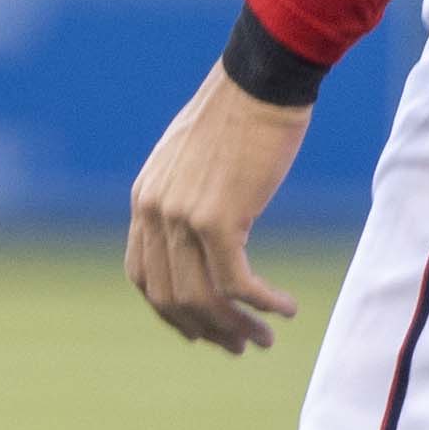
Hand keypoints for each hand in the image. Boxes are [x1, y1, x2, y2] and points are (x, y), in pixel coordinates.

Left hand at [125, 63, 313, 354]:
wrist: (261, 82)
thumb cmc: (240, 116)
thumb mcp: (195, 161)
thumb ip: (188, 198)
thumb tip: (207, 235)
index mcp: (144, 199)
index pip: (143, 276)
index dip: (170, 312)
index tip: (202, 329)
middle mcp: (153, 212)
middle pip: (169, 297)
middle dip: (206, 330)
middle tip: (240, 347)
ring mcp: (180, 217)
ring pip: (202, 297)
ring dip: (235, 326)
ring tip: (264, 340)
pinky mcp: (217, 219)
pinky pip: (235, 283)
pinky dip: (261, 303)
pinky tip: (285, 308)